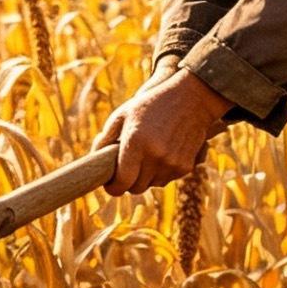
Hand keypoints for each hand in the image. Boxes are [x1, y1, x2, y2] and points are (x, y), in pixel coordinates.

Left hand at [94, 66, 227, 195]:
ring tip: (147, 157)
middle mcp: (155, 156)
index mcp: (136, 142)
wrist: (192, 99)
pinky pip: (167, 179)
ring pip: (152, 185)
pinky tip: (163, 154)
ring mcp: (172, 163)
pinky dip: (162, 172)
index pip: (121, 183)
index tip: (110, 183)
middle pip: (136, 188)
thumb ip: (106, 137)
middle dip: (129, 182)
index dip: (113, 187)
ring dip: (146, 177)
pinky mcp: (186, 166)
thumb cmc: (153, 104)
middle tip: (127, 170)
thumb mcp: (124, 114)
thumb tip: (94, 158)